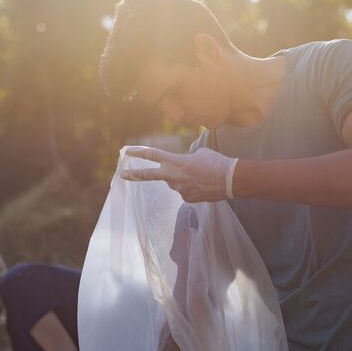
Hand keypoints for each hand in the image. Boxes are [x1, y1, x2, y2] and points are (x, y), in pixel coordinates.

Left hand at [121, 146, 238, 202]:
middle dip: (135, 175)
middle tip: (122, 175)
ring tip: (202, 176)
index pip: (152, 155)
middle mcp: (172, 176)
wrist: (229, 180)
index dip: (139, 152)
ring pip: (176, 182)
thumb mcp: (199, 153)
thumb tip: (184, 168)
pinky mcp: (186, 198)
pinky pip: (185, 191)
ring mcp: (178, 189)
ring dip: (185, 179)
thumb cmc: (216, 162)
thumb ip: (185, 159)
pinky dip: (193, 187)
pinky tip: (204, 185)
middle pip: (149, 175)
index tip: (127, 152)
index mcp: (174, 161)